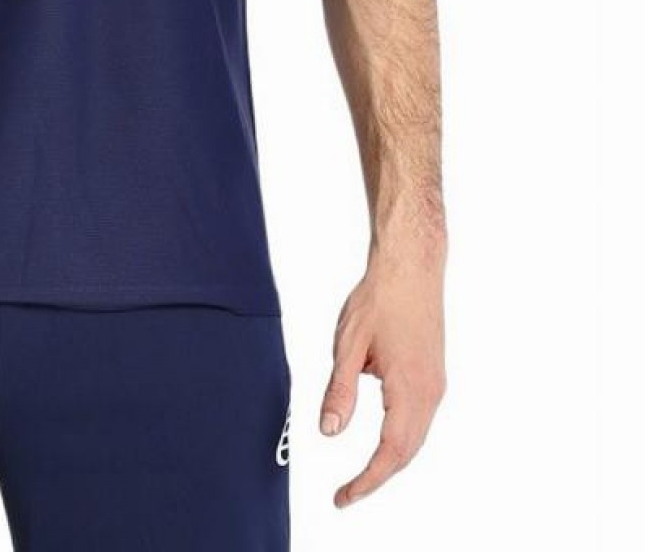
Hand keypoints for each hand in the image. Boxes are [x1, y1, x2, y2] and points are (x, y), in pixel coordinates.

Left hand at [320, 244, 445, 506]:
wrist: (412, 266)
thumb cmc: (379, 298)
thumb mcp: (349, 344)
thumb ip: (339, 391)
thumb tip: (328, 432)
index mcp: (410, 389)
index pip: (390, 452)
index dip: (367, 481)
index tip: (343, 498)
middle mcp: (430, 393)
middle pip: (406, 452)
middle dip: (377, 477)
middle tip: (346, 494)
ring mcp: (436, 384)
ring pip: (415, 438)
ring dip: (391, 460)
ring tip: (361, 476)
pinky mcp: (433, 374)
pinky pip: (419, 419)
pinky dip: (401, 439)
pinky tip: (383, 438)